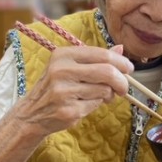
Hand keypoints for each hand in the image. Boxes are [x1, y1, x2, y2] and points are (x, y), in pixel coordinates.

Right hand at [15, 44, 133, 135]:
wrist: (32, 113)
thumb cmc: (56, 87)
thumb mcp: (70, 66)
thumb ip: (95, 58)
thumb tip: (120, 48)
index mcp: (63, 55)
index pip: (102, 54)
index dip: (121, 62)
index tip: (129, 68)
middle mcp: (61, 71)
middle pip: (107, 72)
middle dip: (122, 81)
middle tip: (124, 87)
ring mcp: (64, 91)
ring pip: (104, 90)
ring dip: (109, 95)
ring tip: (99, 96)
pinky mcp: (68, 110)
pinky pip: (96, 105)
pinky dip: (97, 105)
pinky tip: (85, 104)